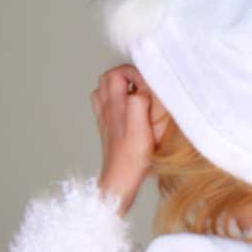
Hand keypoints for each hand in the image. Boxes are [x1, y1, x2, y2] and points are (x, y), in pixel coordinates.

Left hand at [91, 65, 168, 214]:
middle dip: (125, 76)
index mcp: (114, 104)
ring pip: (103, 90)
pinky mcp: (107, 129)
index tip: (148, 88)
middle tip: (141, 87)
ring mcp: (104, 118)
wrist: (120, 179)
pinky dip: (114, 102)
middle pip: (108, 77)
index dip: (136, 74)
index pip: (119, 72)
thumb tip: (142, 89)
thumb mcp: (141, 124)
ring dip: (118, 87)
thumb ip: (140, 101)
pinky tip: (127, 111)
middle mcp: (105, 108)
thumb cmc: (132, 155)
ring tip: (134, 96)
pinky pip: (104, 106)